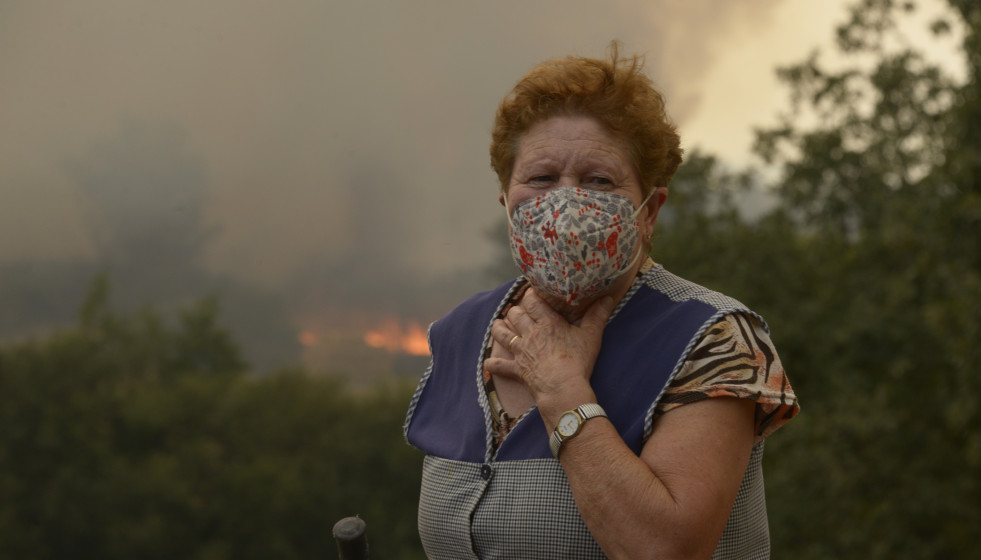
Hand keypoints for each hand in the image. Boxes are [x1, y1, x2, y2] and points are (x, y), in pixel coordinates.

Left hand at [484, 287, 615, 421]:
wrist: (563, 388)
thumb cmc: (578, 361)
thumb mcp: (591, 336)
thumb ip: (598, 315)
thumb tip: (608, 297)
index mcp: (547, 323)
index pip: (532, 301)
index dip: (530, 295)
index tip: (532, 293)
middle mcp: (530, 333)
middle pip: (515, 314)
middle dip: (515, 310)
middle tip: (518, 310)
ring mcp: (521, 352)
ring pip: (503, 334)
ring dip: (499, 328)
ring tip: (499, 325)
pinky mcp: (517, 369)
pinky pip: (500, 366)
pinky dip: (493, 364)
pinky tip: (489, 363)